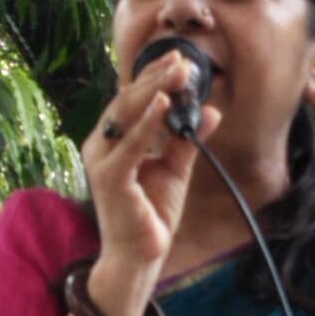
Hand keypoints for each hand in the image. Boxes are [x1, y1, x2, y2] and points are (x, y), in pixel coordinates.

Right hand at [81, 56, 224, 307]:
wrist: (138, 256)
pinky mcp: (110, 178)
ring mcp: (103, 161)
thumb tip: (211, 110)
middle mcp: (102, 145)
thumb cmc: (151, 214)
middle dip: (157, 77)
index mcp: (114, 140)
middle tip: (182, 58)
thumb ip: (188, 139)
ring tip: (177, 71)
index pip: (133, 100)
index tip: (180, 60)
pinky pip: (131, 145)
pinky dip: (147, 123)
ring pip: (127, 114)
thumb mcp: (176, 169)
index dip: (155, 78)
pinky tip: (163, 104)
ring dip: (154, 90)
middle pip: (128, 100)